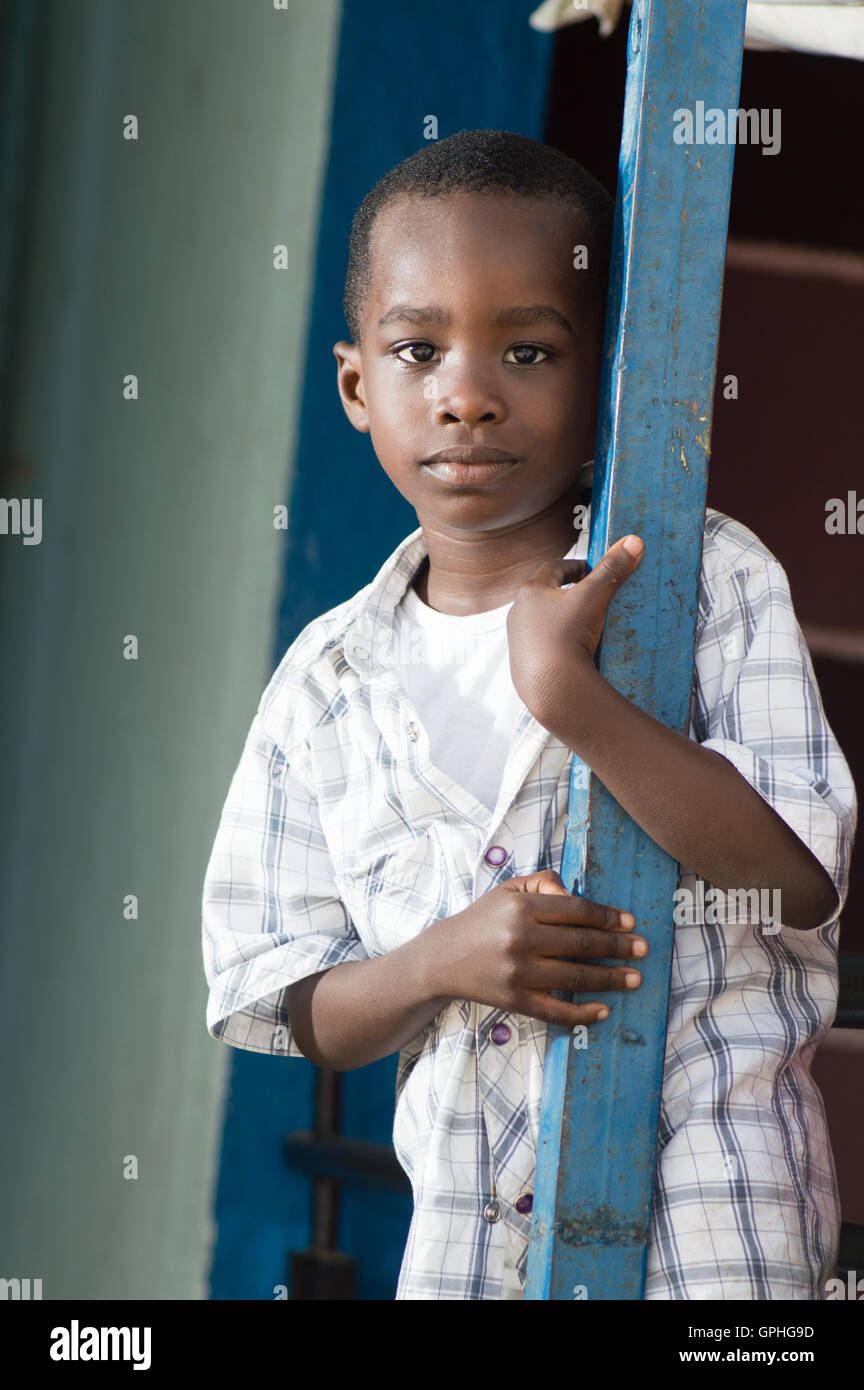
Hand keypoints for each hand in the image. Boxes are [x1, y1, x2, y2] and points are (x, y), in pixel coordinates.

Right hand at [431, 869, 646, 1028]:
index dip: (607, 917)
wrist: (444, 958)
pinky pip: (556, 1011)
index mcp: (521, 908)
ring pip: (576, 977)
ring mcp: (519, 973)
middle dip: (617, 947)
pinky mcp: (515, 1001)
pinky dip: (582, 1013)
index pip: (576, 910)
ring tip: (635, 978)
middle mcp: (521, 939)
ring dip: (610, 979)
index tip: (630, 923)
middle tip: (643, 949)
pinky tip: (603, 1009)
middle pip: (582, 943)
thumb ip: (544, 882)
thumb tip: (577, 896)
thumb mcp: (509, 889)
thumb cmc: (484, 920)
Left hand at [506, 534, 643, 736]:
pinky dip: (556, 643)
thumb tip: (633, 541)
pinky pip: (541, 646)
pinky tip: (573, 651)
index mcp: (530, 591)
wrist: (553, 689)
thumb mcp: (594, 598)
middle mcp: (517, 613)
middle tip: (590, 596)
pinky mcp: (521, 663)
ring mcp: (517, 640)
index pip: (553, 568)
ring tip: (584, 625)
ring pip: (541, 621)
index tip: (592, 571)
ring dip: (560, 619)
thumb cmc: (568, 637)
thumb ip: (612, 569)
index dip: (575, 566)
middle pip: (545, 594)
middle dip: (568, 593)